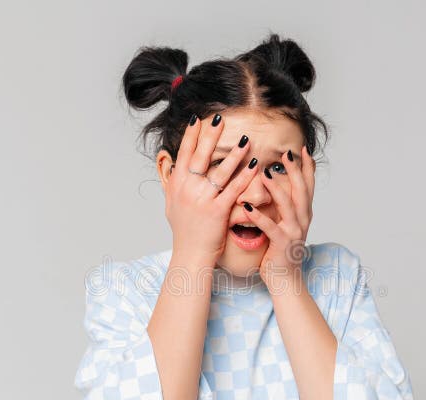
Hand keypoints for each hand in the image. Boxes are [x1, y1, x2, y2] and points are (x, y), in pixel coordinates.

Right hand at [165, 113, 261, 266]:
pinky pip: (234, 189)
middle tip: (220, 118)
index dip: (191, 136)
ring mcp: (202, 200)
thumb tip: (171, 163)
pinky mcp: (217, 211)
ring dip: (233, 154)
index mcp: (177, 185)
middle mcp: (187, 189)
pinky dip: (245, 176)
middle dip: (210, 136)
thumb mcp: (171, 204)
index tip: (198, 119)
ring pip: (220, 171)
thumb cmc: (183, 230)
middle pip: (200, 157)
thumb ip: (172, 182)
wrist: (190, 254)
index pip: (183, 154)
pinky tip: (254, 165)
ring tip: (244, 140)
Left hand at [242, 146, 314, 289]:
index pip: (308, 185)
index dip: (307, 167)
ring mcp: (294, 232)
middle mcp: (302, 220)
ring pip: (288, 205)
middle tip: (287, 153)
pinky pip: (270, 228)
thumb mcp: (286, 223)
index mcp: (304, 213)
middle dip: (295, 170)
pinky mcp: (282, 244)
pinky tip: (247, 207)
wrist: (285, 278)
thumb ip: (285, 206)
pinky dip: (259, 217)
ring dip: (277, 188)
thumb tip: (277, 185)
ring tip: (266, 173)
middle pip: (301, 190)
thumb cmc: (281, 249)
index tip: (302, 149)